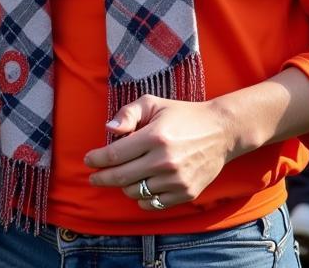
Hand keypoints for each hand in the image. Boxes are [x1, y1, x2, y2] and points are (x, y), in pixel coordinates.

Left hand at [83, 95, 233, 210]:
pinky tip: (139, 186)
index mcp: (155, 136)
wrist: (220, 132)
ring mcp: (176, 180)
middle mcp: (165, 161)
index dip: (97, 159)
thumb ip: (128, 113)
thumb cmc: (182, 115)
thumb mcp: (154, 104)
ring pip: (135, 192)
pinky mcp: (186, 193)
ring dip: (123, 186)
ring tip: (122, 176)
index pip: (115, 154)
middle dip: (102, 178)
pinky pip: (153, 204)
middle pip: (121, 177)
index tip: (88, 160)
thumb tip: (108, 129)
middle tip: (93, 177)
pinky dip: (141, 198)